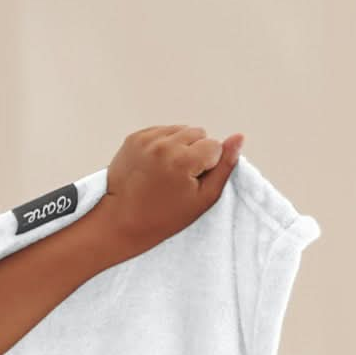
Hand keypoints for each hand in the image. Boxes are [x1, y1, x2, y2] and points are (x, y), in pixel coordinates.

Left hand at [99, 124, 243, 255]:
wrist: (116, 223)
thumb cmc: (161, 219)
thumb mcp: (200, 201)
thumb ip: (223, 168)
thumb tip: (239, 137)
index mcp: (183, 159)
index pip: (214, 147)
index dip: (206, 167)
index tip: (189, 184)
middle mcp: (165, 144)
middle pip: (198, 134)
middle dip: (193, 153)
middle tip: (177, 180)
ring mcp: (147, 139)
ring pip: (180, 130)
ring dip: (178, 147)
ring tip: (165, 173)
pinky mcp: (134, 138)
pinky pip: (161, 132)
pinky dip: (162, 145)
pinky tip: (153, 166)